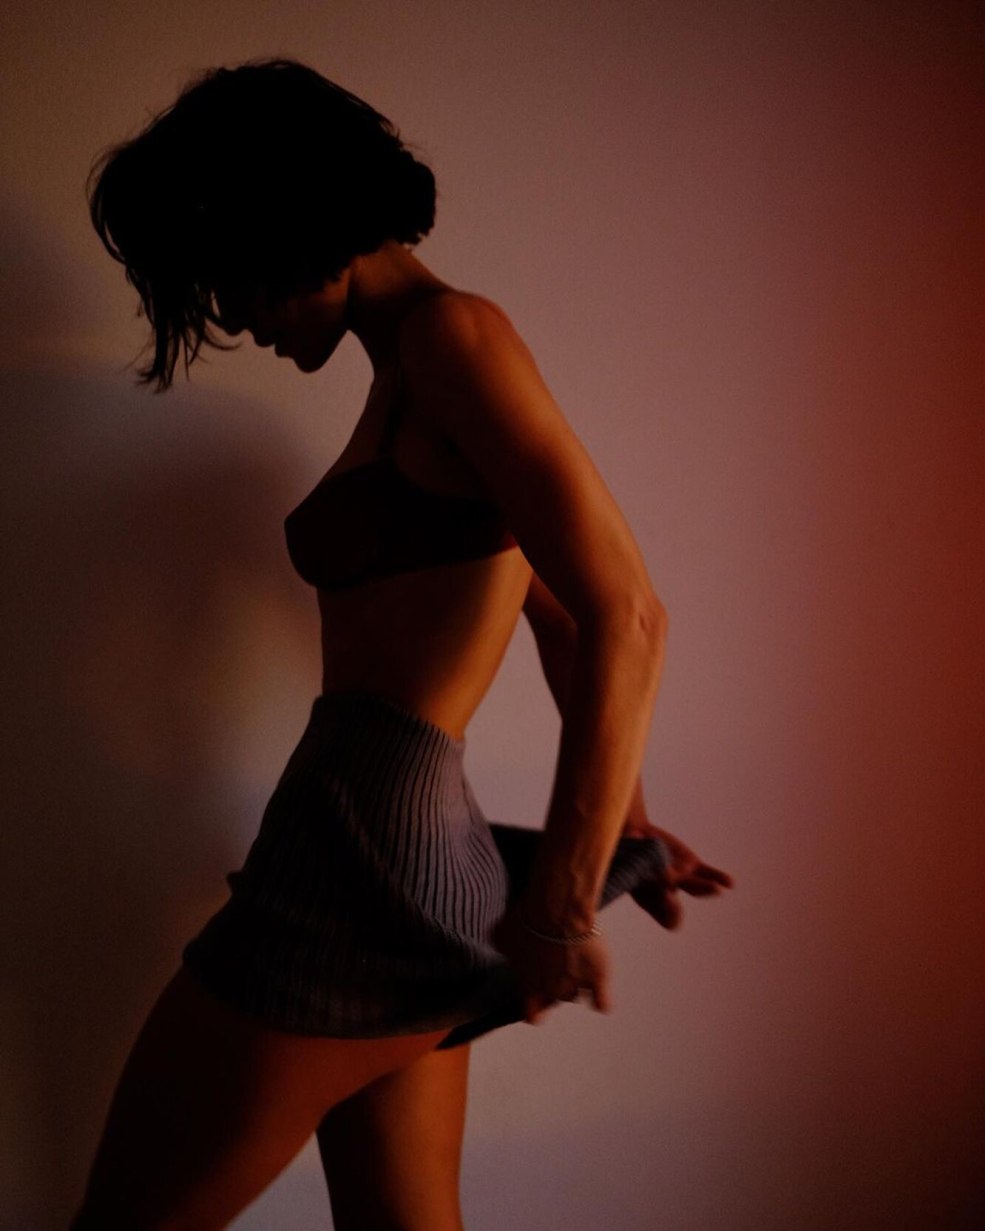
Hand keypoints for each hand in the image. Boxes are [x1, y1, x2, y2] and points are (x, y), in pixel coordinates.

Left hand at [492, 902, 611, 1024]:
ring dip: (574, 982)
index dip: (536, 1005)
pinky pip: (602, 1003)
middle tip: (555, 960)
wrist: (558, 908)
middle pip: (555, 997)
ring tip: (574, 958)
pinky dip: (600, 998)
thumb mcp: (503, 933)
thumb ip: (504, 947)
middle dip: (555, 981)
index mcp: (528, 986)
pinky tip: (596, 985)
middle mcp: (552, 991)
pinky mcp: (599, 978)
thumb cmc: (527, 919)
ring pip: (575, 995)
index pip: (533, 1015)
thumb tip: (501, 947)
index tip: (538, 992)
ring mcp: (576, 986)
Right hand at [623, 820, 732, 929]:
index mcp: (646, 897)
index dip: (663, 909)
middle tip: (671, 900)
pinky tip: (729, 883)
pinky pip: (706, 873)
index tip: (661, 895)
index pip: (660, 914)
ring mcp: (680, 878)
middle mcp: (665, 892)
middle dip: (673, 907)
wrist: (634, 834)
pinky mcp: (690, 865)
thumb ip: (629, 849)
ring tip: (716, 889)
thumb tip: (632, 835)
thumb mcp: (620, 854)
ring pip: (695, 888)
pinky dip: (717, 876)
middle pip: (674, 908)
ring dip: (705, 888)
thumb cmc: (622, 848)